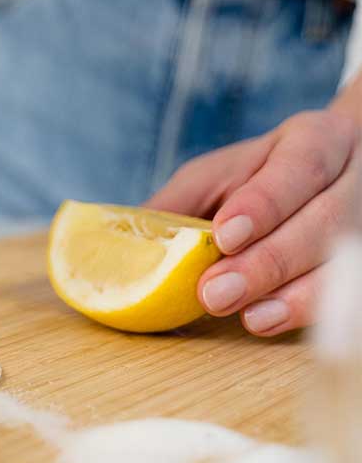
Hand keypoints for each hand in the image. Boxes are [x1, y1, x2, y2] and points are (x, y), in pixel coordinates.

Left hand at [146, 108, 361, 336]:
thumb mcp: (222, 173)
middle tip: (215, 293)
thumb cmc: (265, 176)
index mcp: (316, 140)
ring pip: (345, 261)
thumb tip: (125, 241)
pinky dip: (313, 310)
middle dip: (268, 261)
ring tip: (249, 316)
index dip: (263, 203)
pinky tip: (275, 322)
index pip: (298, 167)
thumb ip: (181, 203)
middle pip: (324, 221)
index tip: (224, 235)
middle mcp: (355, 178)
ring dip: (296, 295)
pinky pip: (353, 291)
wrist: (338, 171)